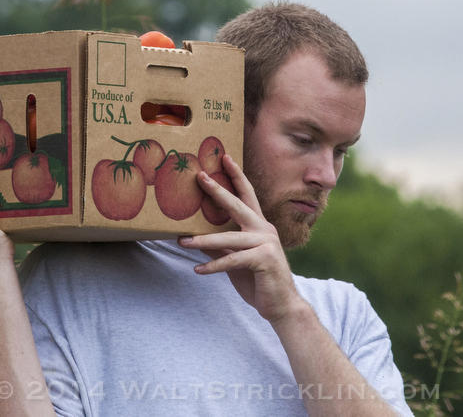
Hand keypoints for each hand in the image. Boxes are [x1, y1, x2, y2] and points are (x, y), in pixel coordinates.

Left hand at [178, 154, 306, 323]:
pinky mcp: (264, 260)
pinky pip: (232, 260)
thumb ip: (220, 245)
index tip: (224, 157)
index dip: (236, 175)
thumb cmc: (257, 279)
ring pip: (229, 238)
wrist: (280, 305)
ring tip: (182, 242)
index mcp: (259, 225)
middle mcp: (264, 229)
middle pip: (237, 205)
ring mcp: (266, 244)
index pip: (246, 194)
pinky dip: (214, 266)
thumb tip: (194, 236)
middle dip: (217, 191)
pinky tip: (198, 270)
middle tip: (199, 177)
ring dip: (203, 240)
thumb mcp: (235, 258)